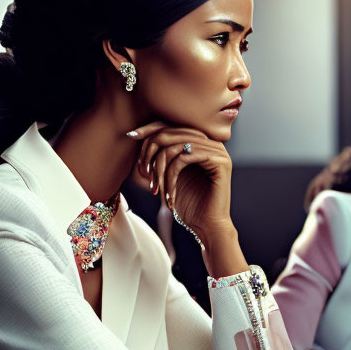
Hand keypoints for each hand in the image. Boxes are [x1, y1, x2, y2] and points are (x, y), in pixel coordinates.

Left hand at [129, 122, 233, 246]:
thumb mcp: (169, 174)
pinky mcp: (220, 163)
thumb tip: (136, 135)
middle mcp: (212, 142)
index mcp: (201, 142)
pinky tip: (168, 192)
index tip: (130, 136)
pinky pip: (184, 158)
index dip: (149, 128)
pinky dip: (170, 175)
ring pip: (175, 145)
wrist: (207, 226)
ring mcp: (218, 151)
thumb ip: (160, 155)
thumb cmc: (189, 203)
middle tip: (144, 174)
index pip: (172, 123)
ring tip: (156, 187)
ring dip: (159, 168)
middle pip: (171, 131)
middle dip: (150, 152)